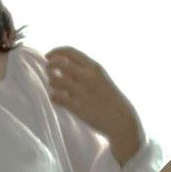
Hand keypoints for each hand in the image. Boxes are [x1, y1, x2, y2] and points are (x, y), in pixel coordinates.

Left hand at [45, 47, 144, 164]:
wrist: (121, 119)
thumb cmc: (108, 97)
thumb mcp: (100, 77)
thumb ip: (83, 69)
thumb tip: (60, 62)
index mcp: (94, 67)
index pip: (69, 52)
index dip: (55, 52)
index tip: (48, 57)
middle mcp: (88, 77)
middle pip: (59, 63)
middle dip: (49, 66)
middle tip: (49, 71)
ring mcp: (83, 92)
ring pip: (55, 80)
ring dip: (51, 82)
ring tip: (56, 87)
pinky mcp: (78, 107)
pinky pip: (56, 97)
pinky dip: (54, 96)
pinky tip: (58, 98)